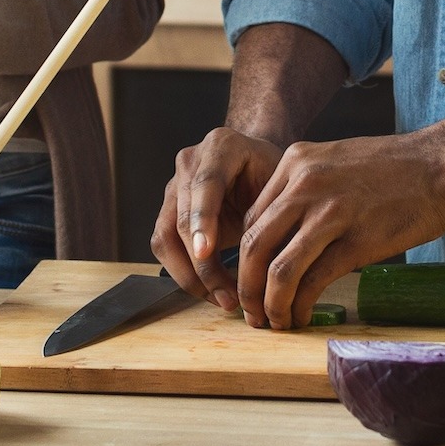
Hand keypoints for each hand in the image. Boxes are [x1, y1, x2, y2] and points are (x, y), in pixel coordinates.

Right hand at [150, 127, 281, 309]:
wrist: (256, 163)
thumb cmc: (272, 174)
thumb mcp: (280, 185)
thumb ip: (272, 215)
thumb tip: (275, 264)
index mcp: (221, 147)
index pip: (205, 184)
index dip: (203, 219)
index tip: (206, 252)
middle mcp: (190, 161)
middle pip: (182, 217)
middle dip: (202, 264)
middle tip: (228, 296)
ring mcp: (174, 184)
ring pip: (165, 236)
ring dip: (190, 275)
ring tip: (221, 298)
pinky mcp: (167, 208)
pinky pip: (164, 246)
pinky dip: (184, 273)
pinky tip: (210, 289)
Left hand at [235, 131, 444, 329]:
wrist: (439, 164)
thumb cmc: (393, 167)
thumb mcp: (335, 162)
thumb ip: (307, 190)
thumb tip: (287, 234)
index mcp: (295, 161)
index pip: (251, 218)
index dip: (244, 258)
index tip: (251, 281)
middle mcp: (304, 184)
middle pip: (253, 245)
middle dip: (248, 286)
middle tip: (252, 312)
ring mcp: (329, 212)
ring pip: (278, 268)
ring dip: (271, 304)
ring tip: (276, 322)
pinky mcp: (356, 241)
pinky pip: (314, 281)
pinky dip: (301, 306)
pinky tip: (303, 317)